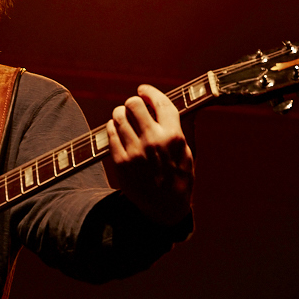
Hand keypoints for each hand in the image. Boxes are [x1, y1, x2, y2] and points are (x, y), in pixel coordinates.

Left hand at [104, 84, 194, 226]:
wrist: (164, 209)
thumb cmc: (179, 178)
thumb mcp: (188, 152)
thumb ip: (180, 128)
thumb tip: (177, 106)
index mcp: (174, 137)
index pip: (160, 102)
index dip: (149, 91)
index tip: (143, 89)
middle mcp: (154, 141)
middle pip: (134, 104)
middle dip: (133, 103)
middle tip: (133, 108)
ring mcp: (135, 151)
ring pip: (118, 116)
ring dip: (120, 114)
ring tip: (124, 119)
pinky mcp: (120, 161)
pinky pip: (110, 133)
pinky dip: (113, 128)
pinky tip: (119, 132)